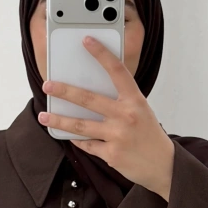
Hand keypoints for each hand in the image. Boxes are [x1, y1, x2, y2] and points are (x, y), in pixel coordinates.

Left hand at [38, 36, 174, 200]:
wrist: (164, 166)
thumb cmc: (149, 135)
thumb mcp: (141, 111)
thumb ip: (120, 102)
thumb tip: (88, 94)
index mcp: (135, 100)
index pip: (117, 71)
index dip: (102, 54)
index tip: (87, 41)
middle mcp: (126, 116)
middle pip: (88, 99)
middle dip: (64, 91)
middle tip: (47, 85)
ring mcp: (118, 136)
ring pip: (80, 125)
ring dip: (59, 120)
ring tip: (44, 116)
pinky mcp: (111, 154)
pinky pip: (87, 145)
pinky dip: (77, 140)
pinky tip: (69, 135)